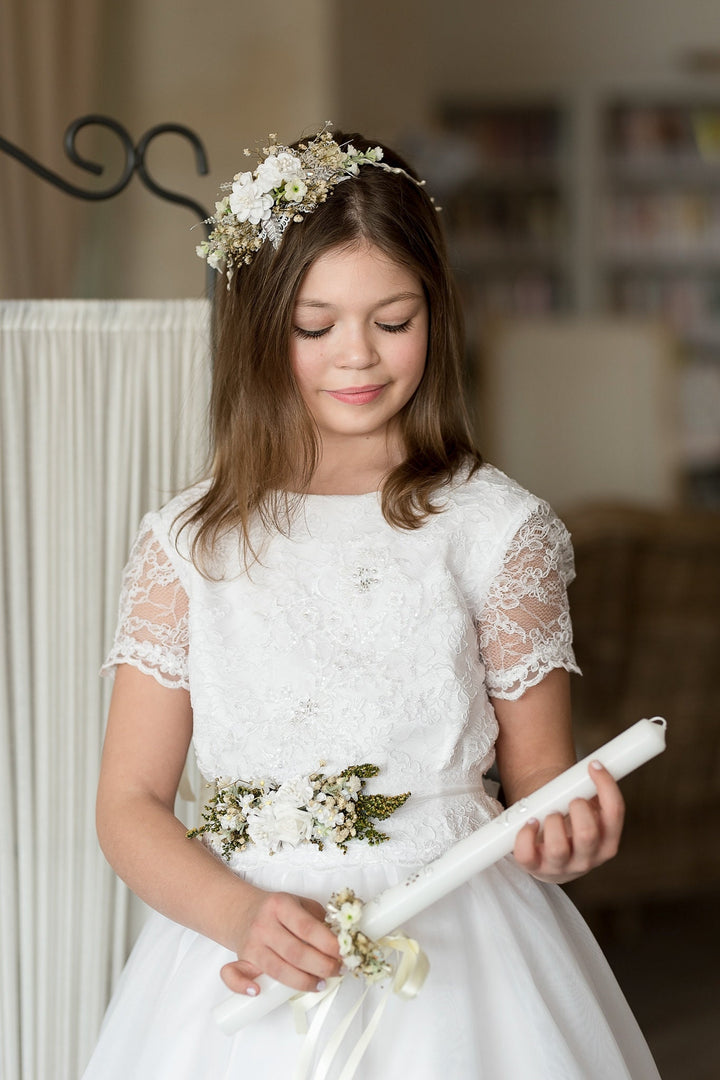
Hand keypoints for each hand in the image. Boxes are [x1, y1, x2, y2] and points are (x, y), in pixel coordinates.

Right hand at [220, 887, 340, 997]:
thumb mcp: (299, 903)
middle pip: (295, 952)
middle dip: (322, 966)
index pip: (307, 927)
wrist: (242, 910)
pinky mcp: (241, 960)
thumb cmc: (277, 910)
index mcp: (280, 905)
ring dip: (302, 981)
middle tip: (338, 970)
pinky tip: (259, 992)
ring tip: (321, 983)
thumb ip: (318, 917)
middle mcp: (264, 925)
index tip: (343, 953)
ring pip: (277, 969)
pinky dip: (242, 986)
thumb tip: (341, 937)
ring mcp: (251, 944)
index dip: (327, 944)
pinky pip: (233, 975)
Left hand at [512, 762, 624, 883]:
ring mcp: (561, 867)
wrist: (548, 843)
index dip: (606, 785)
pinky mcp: (535, 868)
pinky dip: (525, 835)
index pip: (615, 812)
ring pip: (558, 847)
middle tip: (571, 798)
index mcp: (608, 842)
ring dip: (552, 822)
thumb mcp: (590, 809)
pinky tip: (530, 822)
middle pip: (588, 834)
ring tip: (550, 813)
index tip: (592, 765)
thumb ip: (594, 790)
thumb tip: (596, 762)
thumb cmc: (570, 819)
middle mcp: (588, 859)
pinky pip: (526, 855)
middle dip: (578, 808)